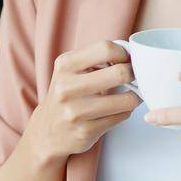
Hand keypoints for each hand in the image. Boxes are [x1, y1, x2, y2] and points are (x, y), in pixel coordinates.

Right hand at [24, 40, 141, 163]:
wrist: (46, 132)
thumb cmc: (67, 96)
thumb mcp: (71, 70)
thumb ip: (96, 58)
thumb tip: (131, 53)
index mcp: (65, 65)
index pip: (106, 48)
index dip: (124, 53)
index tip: (126, 60)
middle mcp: (67, 87)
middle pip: (120, 73)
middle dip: (133, 75)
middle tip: (134, 77)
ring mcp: (75, 112)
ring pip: (126, 100)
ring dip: (133, 97)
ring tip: (129, 96)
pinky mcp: (85, 132)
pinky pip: (121, 117)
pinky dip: (124, 112)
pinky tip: (117, 111)